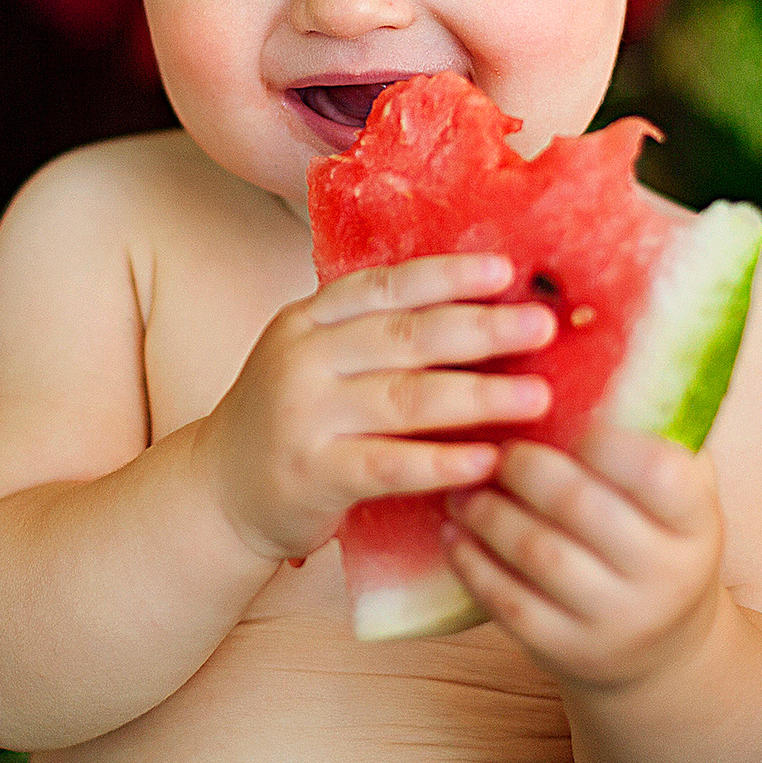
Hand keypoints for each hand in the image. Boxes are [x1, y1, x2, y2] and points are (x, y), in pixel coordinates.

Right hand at [196, 253, 557, 565]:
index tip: (505, 271)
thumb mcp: (318, 359)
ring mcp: (305, 415)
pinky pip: (387, 465)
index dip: (447, 276)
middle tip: (543, 327)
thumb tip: (480, 311)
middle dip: (480, 329)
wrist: (218, 491)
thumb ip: (377, 335)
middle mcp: (304, 358)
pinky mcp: (312, 474)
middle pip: (405, 336)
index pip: (386, 286)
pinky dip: (440, 462)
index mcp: (310, 318)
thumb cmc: (293, 419)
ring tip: (536, 396)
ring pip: (404, 398)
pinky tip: (487, 462)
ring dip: (478, 395)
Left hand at [441, 423, 727, 692]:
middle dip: (528, 469)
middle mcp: (665, 576)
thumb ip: (648, 432)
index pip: (657, 471)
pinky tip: (455, 532)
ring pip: (537, 553)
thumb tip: (585, 339)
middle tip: (500, 451)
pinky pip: (507, 602)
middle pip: (582, 507)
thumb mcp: (674, 494)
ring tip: (465, 486)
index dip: (604, 440)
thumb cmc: (654, 539)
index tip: (569, 424)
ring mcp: (615, 620)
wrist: (660, 651)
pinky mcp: (566, 651)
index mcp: (696, 524)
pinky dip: (473, 561)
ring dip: (490, 511)